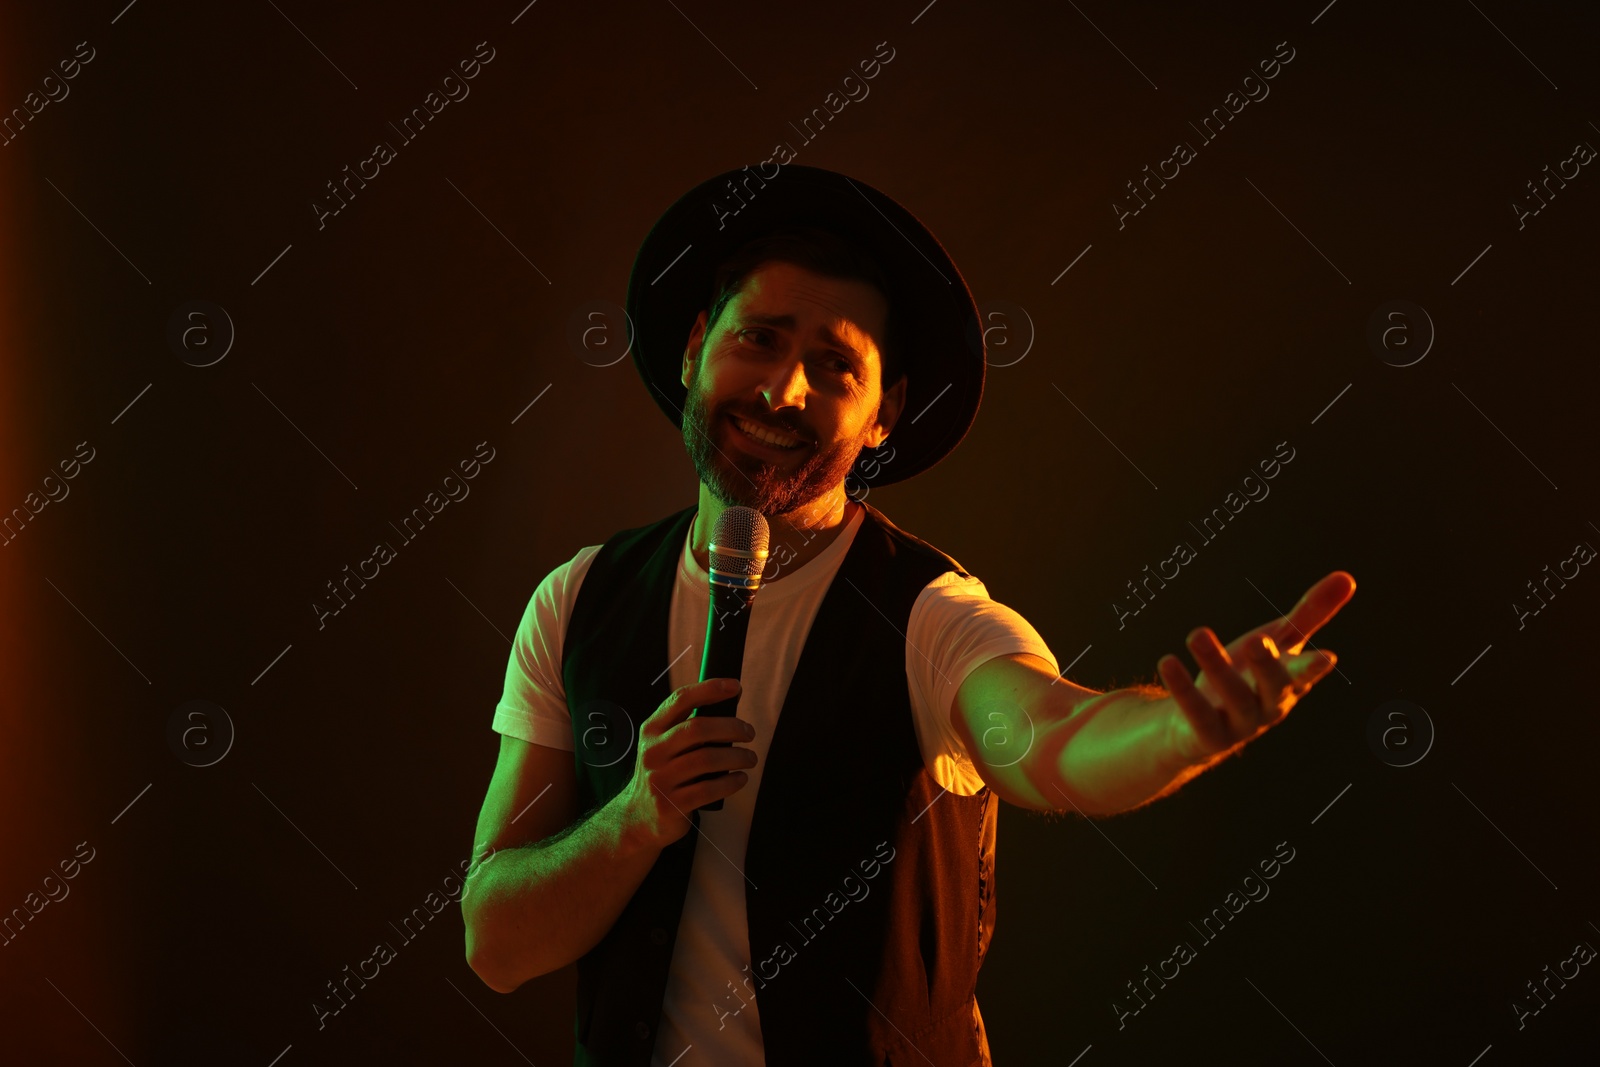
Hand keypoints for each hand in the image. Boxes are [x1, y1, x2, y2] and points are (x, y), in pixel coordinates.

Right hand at [613, 677, 757, 849]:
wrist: (637, 817)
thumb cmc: (662, 774)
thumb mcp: (664, 746)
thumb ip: (688, 726)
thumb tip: (730, 700)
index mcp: (652, 730)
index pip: (681, 700)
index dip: (710, 689)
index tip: (735, 686)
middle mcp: (652, 752)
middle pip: (698, 728)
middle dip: (731, 727)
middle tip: (749, 732)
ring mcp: (659, 780)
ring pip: (707, 759)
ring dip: (737, 756)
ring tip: (750, 758)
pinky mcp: (671, 805)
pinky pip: (709, 789)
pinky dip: (731, 782)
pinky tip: (740, 778)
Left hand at [1157, 571, 1355, 762]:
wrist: (1201, 724)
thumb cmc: (1248, 675)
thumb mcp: (1278, 642)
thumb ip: (1311, 614)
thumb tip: (1348, 577)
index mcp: (1288, 681)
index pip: (1304, 673)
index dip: (1314, 668)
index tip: (1327, 657)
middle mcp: (1268, 705)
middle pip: (1272, 687)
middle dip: (1267, 665)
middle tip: (1258, 639)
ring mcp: (1239, 724)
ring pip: (1233, 697)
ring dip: (1216, 666)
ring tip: (1196, 634)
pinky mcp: (1207, 735)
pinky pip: (1196, 714)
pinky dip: (1182, 689)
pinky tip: (1168, 661)